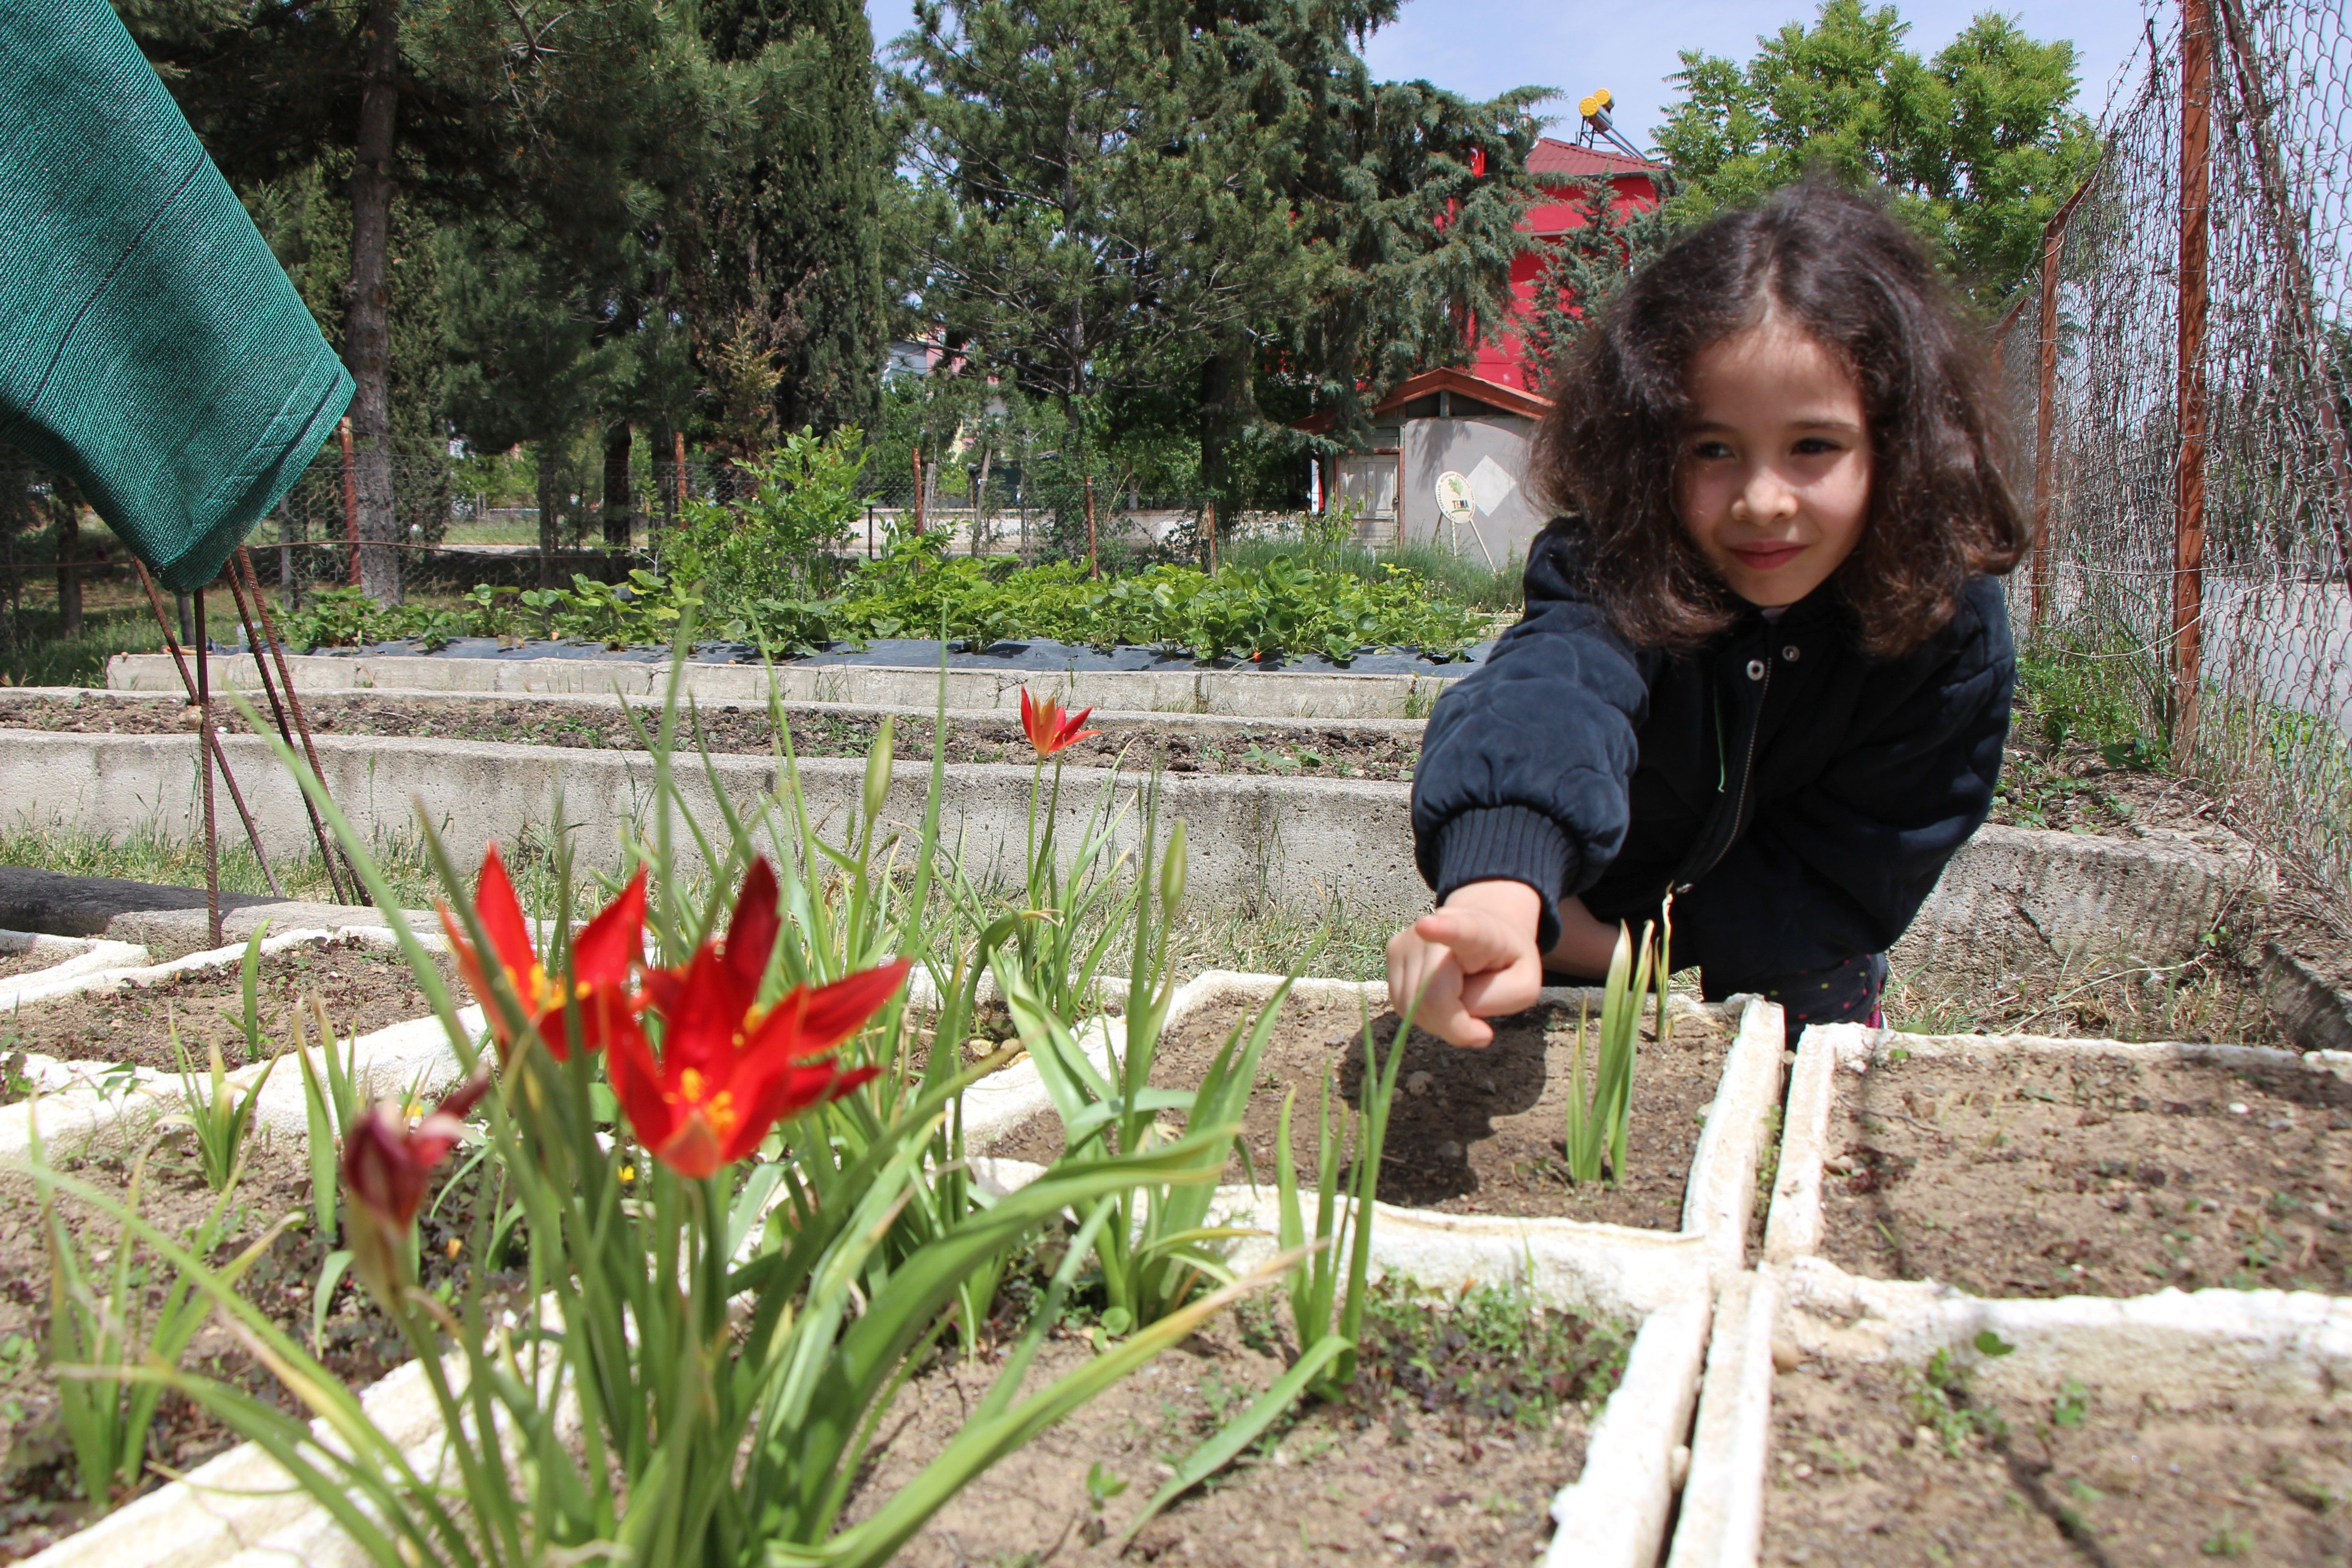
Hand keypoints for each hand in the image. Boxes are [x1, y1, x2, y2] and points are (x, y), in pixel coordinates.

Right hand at [1384, 880, 1543, 1046]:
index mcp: (1480, 930)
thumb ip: (1494, 1001)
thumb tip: (1451, 1014)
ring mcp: (1410, 938)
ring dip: (1438, 1023)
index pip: (1461, 930)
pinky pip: (1402, 1005)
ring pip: (1411, 1006)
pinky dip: (1423, 1016)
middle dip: (1455, 1026)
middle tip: (1480, 1029)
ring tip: (1461, 1003)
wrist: (1484, 931)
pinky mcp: (1393, 950)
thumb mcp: (1523, 986)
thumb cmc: (1505, 963)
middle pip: (1431, 995)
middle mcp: (1437, 926)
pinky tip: (1442, 999)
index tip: (1426, 926)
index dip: (1443, 931)